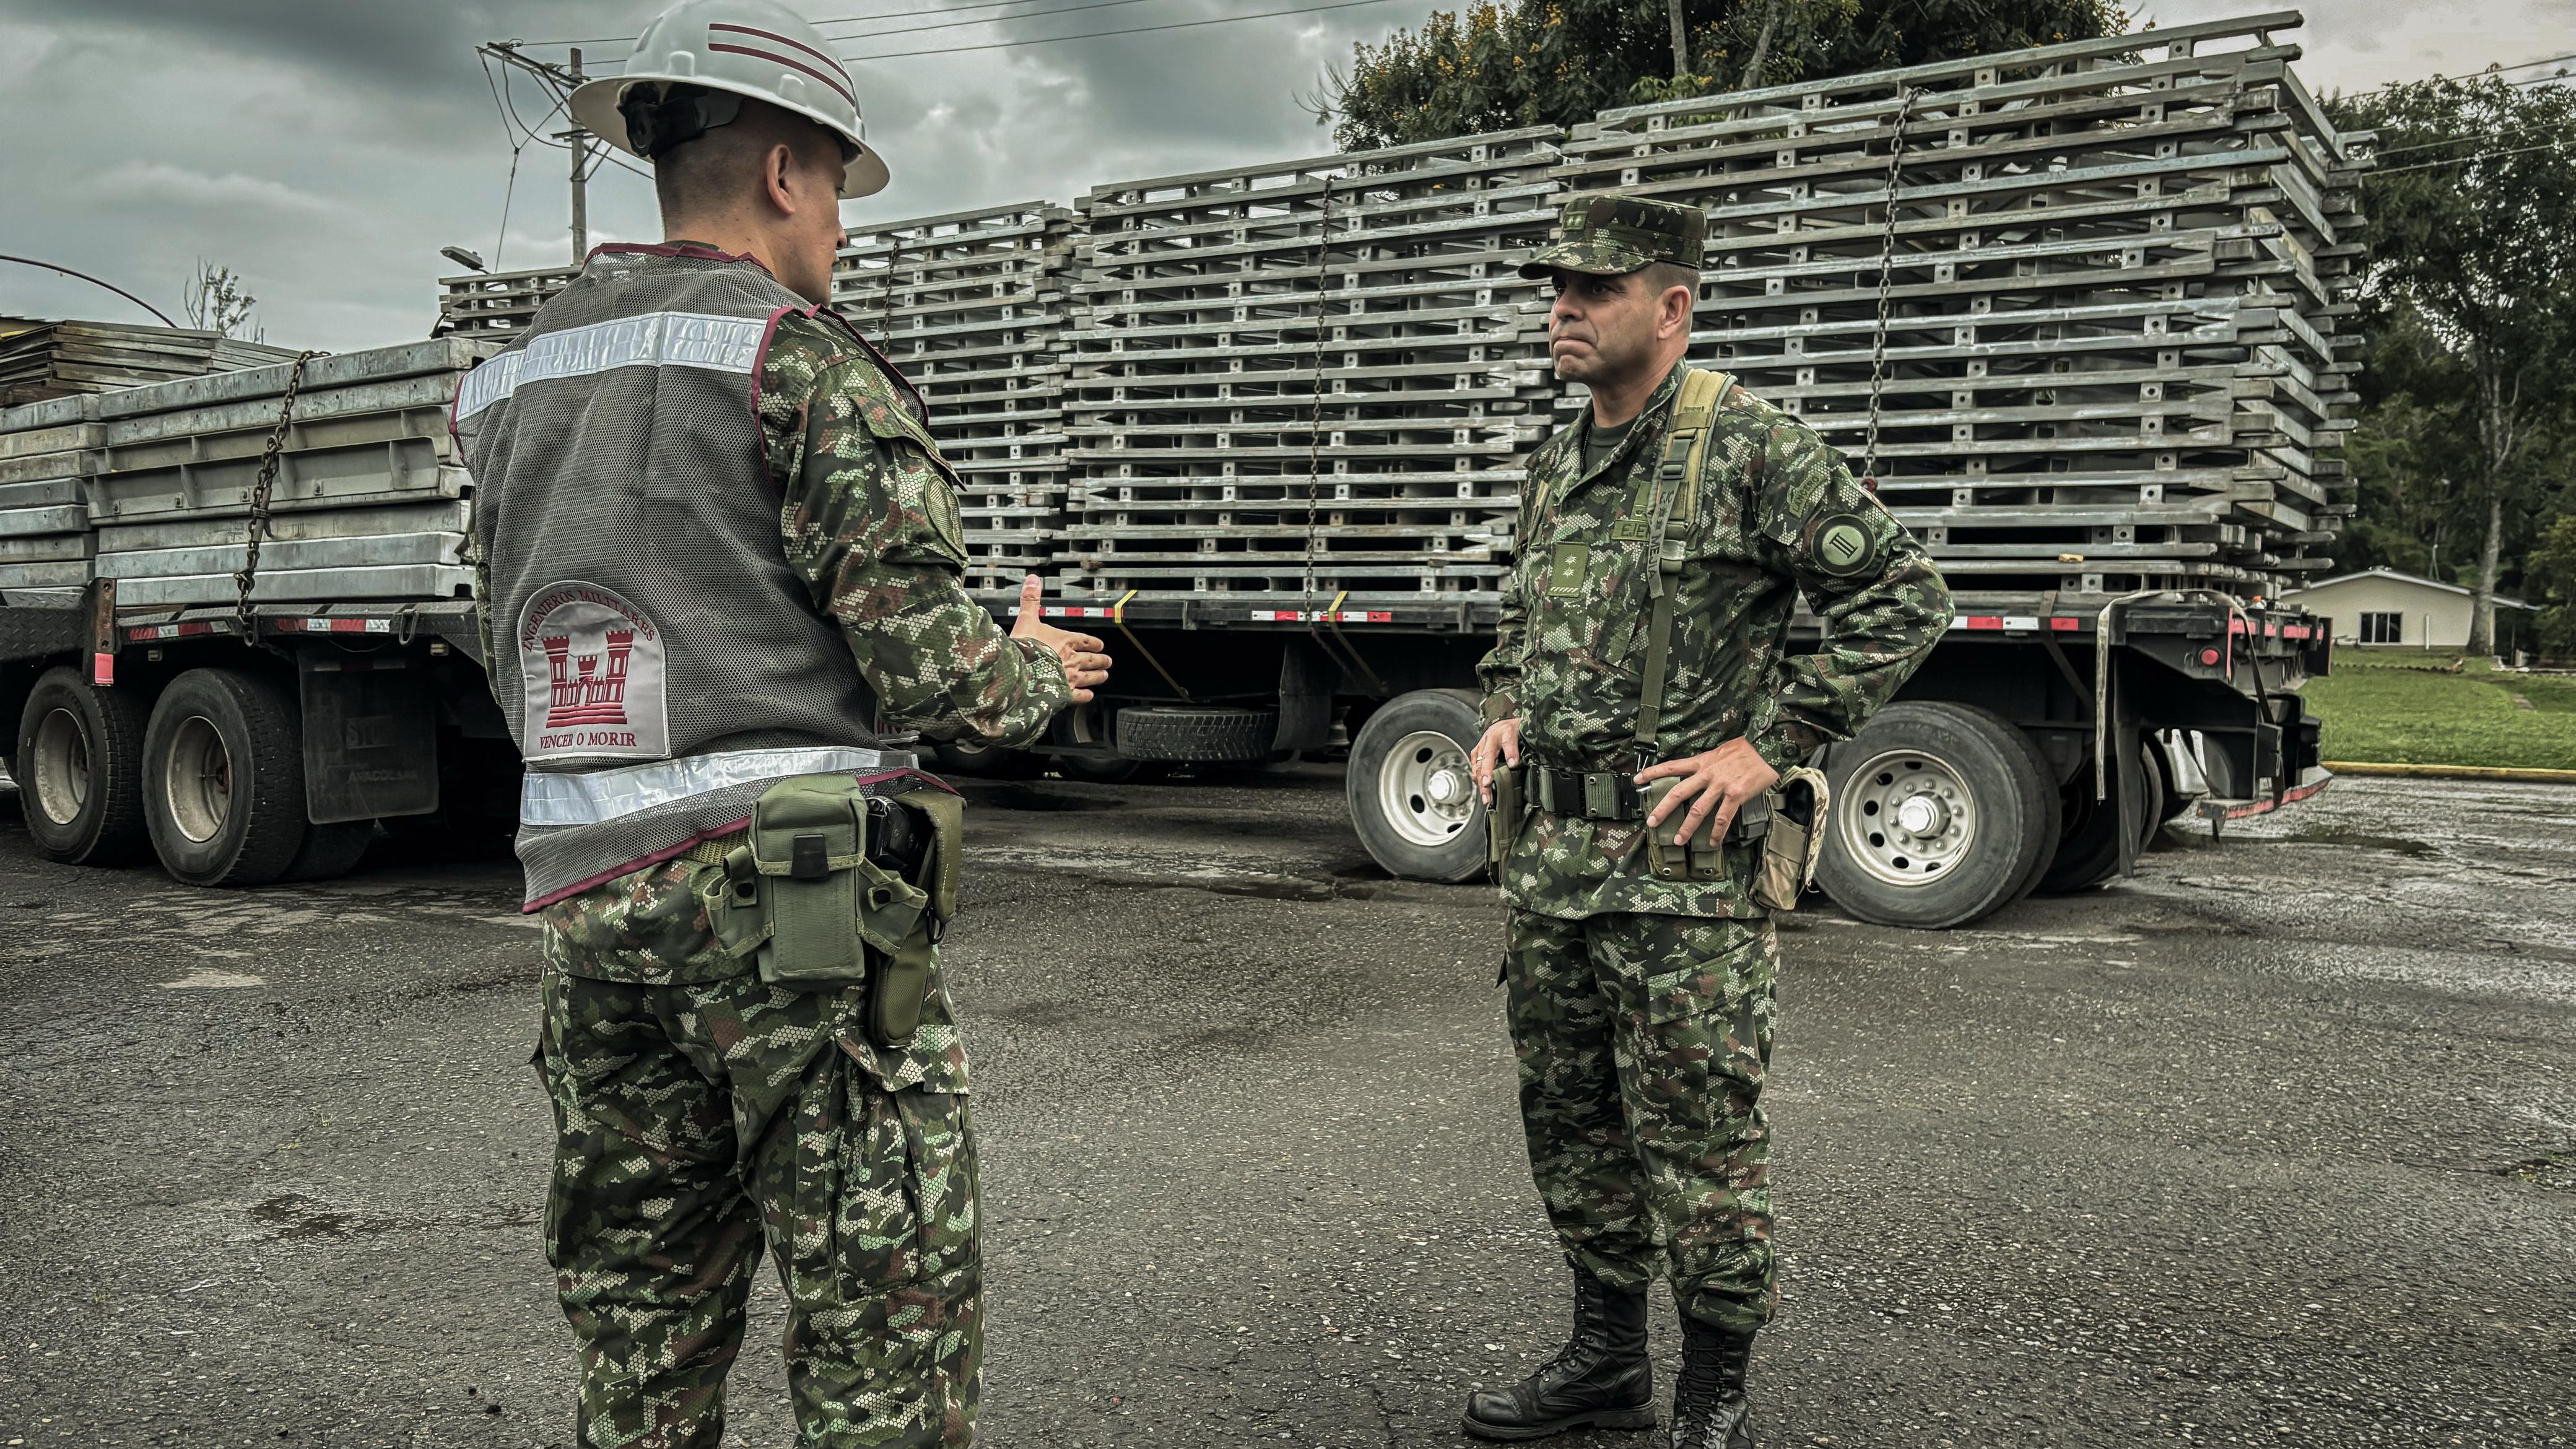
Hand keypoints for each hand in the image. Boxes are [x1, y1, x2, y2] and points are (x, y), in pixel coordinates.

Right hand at [1009, 574, 1111, 702]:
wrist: (1019, 673)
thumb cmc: (1023, 647)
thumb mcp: (1026, 618)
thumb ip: (1031, 600)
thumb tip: (1033, 580)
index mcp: (1064, 640)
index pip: (1085, 640)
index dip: (1093, 642)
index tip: (1100, 644)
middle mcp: (1071, 659)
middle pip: (1091, 659)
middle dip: (1100, 660)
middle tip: (1108, 661)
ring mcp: (1069, 678)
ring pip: (1089, 677)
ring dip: (1098, 676)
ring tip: (1104, 676)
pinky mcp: (1064, 694)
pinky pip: (1079, 696)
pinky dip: (1085, 696)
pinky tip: (1089, 695)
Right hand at [1472, 717, 1522, 803]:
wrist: (1505, 724)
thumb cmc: (1516, 730)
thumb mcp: (1525, 734)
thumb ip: (1526, 746)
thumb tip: (1518, 763)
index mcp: (1506, 730)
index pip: (1509, 741)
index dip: (1510, 752)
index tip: (1513, 764)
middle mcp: (1492, 736)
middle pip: (1488, 755)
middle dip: (1487, 771)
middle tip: (1487, 785)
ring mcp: (1483, 743)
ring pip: (1479, 762)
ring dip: (1481, 780)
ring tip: (1485, 796)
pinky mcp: (1478, 750)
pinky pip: (1475, 764)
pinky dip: (1477, 776)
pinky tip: (1480, 787)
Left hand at [1636, 737, 1780, 846]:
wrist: (1767, 749)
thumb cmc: (1746, 750)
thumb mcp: (1721, 751)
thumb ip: (1708, 762)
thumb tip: (1700, 768)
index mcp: (1702, 762)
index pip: (1671, 766)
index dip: (1652, 773)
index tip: (1637, 779)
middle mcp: (1708, 774)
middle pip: (1679, 792)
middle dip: (1663, 808)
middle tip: (1652, 822)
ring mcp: (1721, 785)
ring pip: (1699, 809)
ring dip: (1687, 827)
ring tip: (1679, 840)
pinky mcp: (1735, 795)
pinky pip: (1723, 817)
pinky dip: (1717, 831)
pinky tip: (1712, 841)